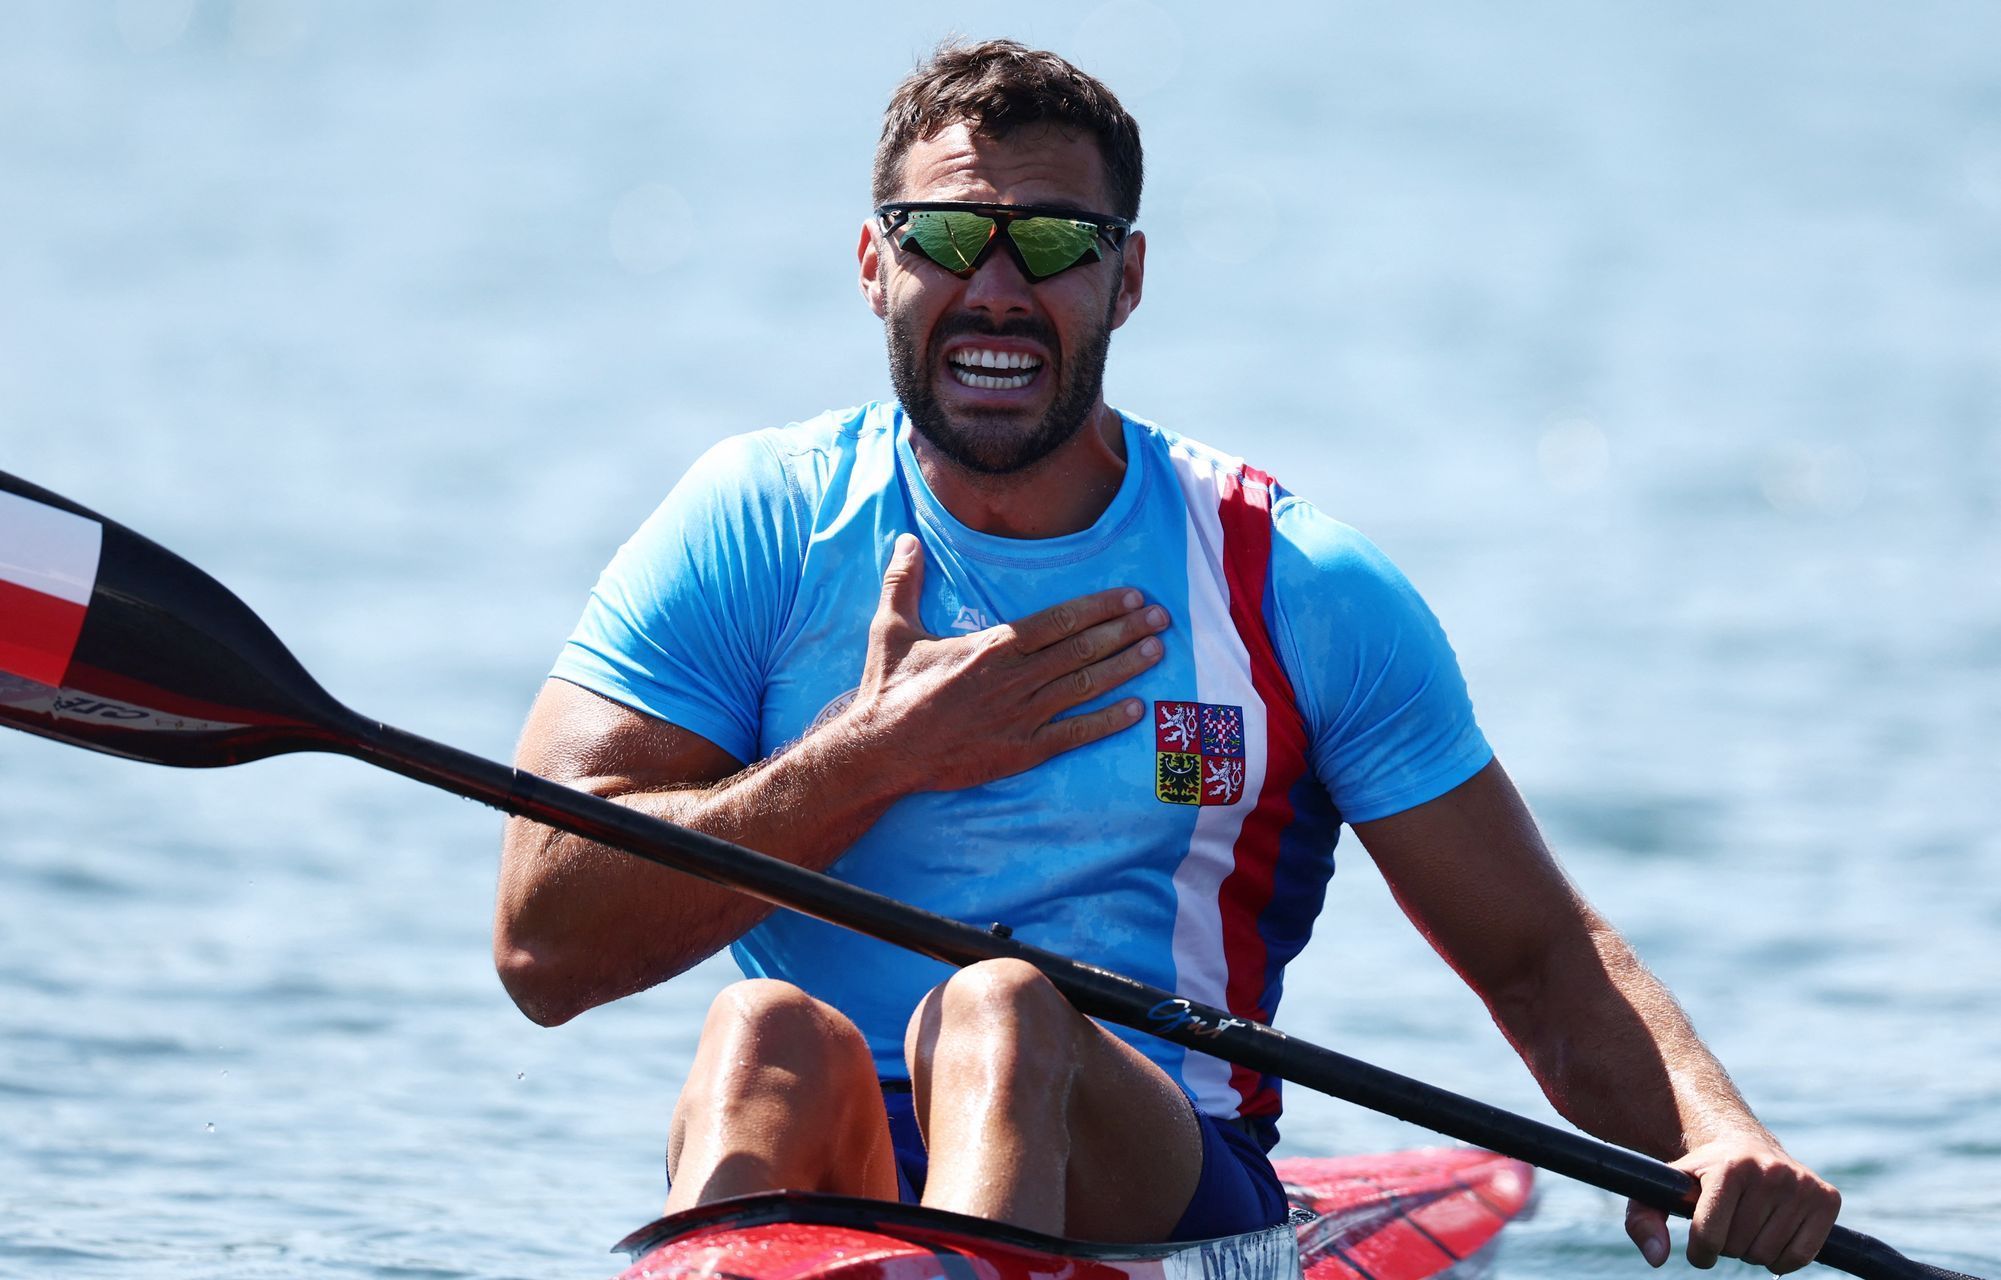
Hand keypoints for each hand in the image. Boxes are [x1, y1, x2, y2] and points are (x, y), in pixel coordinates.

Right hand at [839, 534, 1167, 792]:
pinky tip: (1137, 710)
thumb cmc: (888, 688)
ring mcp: (1021, 716)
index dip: (1100, 607)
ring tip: (1157, 652)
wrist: (881, 750)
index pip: (1059, 620)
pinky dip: (1107, 722)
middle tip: (1162, 618)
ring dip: (1125, 668)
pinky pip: (1074, 735)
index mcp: (991, 646)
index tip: (1133, 597)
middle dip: (1125, 631)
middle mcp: (1014, 678)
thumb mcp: (892, 628)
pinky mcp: (1021, 752)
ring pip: (1085, 687)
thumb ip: (904, 582)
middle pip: (1082, 649)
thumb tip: (906, 541)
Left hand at [1626, 1132, 1840, 1272]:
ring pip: (1769, 1257)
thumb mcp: (1663, 1189)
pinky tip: (1772, 1236)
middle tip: (1727, 1224)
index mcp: (1728, 1168)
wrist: (1743, 1146)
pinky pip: (1803, 1257)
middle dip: (1727, 1247)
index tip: (1698, 1245)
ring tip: (1747, 1225)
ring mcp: (1802, 1184)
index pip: (1709, 1237)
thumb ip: (1643, 1220)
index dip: (1700, 1252)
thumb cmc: (1699, 1176)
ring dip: (1753, 1253)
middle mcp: (1770, 1172)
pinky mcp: (1827, 1198)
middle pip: (1740, 1249)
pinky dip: (1784, 1260)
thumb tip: (1656, 1258)